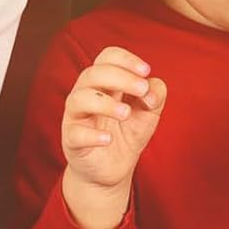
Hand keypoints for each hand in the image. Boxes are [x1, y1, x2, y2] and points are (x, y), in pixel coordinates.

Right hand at [61, 46, 167, 228]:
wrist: (112, 170)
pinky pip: (75, 133)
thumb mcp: (149, 113)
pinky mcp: (72, 140)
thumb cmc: (127, 133)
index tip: (146, 70)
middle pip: (94, 73)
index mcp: (105, 82)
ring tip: (126, 114)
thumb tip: (150, 91)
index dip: (125, 59)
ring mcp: (76, 116)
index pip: (107, 57)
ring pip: (80, 99)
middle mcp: (87, 94)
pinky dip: (92, 134)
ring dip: (105, 103)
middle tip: (142, 90)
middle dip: (121, 77)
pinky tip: (108, 138)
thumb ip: (156, 95)